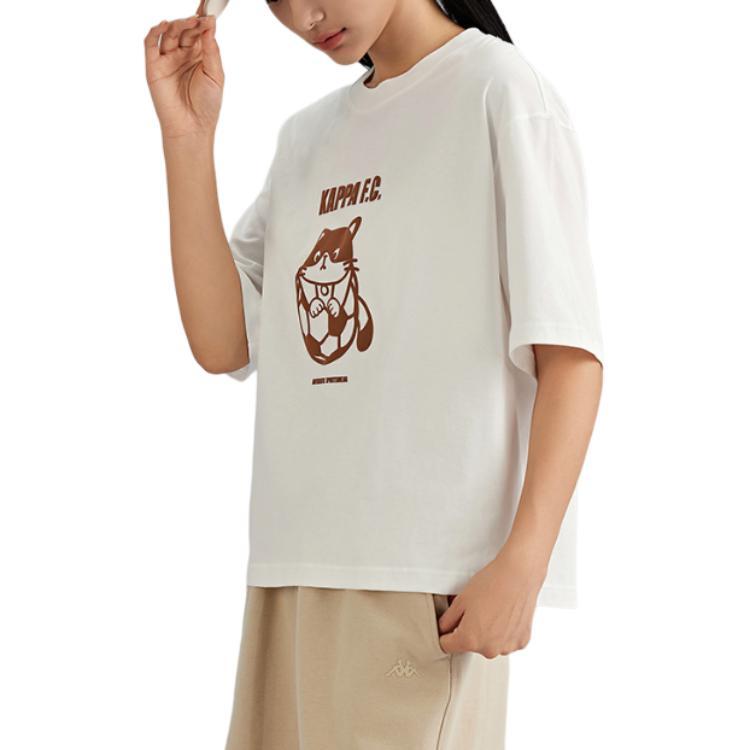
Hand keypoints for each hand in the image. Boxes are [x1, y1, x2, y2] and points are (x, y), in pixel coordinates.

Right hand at [144, 12, 224, 140]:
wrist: (192, 127)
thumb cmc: (206, 105)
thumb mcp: (215, 75)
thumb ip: (212, 50)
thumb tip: (210, 25)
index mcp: (200, 56)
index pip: (199, 32)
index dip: (203, 20)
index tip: (209, 10)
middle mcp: (183, 55)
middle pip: (185, 29)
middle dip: (192, 22)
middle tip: (201, 18)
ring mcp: (167, 59)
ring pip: (170, 33)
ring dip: (178, 25)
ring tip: (189, 22)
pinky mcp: (154, 66)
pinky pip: (151, 43)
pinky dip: (156, 32)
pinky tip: (165, 25)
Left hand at [437, 540, 547, 657]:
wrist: (519, 575)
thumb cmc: (490, 584)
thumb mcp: (460, 600)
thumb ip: (447, 620)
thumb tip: (444, 629)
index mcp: (469, 640)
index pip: (447, 646)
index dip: (446, 633)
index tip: (451, 623)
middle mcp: (489, 650)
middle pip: (471, 645)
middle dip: (470, 631)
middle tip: (476, 610)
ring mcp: (507, 647)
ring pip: (489, 644)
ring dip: (488, 633)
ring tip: (493, 610)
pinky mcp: (521, 642)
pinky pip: (506, 641)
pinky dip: (504, 631)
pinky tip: (506, 613)